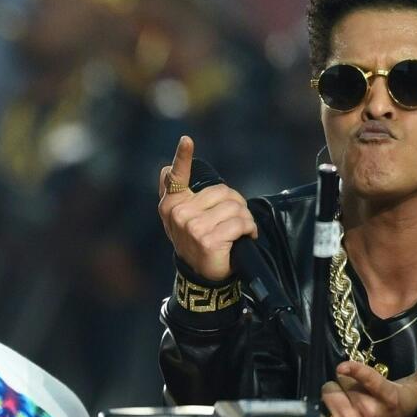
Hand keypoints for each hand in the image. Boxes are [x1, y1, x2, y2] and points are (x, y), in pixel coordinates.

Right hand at [157, 136, 256, 280]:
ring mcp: (193, 227)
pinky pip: (241, 223)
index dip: (182, 157)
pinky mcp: (209, 239)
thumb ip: (175, 193)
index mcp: (171, 204)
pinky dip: (249, 229)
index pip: (176, 177)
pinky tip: (245, 237)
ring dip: (245, 219)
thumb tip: (166, 169)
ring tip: (239, 231)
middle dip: (236, 205)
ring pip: (235, 208)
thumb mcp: (179, 218)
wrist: (201, 276)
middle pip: (223, 192)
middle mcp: (179, 213)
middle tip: (233, 220)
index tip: (187, 140)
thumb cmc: (194, 241)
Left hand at [321, 343, 416, 416]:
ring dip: (334, 395)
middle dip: (346, 382)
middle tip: (358, 390)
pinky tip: (338, 415)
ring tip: (349, 402)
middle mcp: (371, 413)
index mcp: (389, 398)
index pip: (370, 381)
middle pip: (341, 381)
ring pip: (328, 394)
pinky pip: (321, 415)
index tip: (343, 366)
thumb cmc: (404, 408)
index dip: (355, 371)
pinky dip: (326, 412)